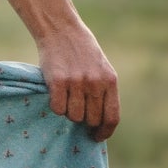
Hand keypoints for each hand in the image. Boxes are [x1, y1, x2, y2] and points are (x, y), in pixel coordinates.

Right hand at [35, 21, 119, 141]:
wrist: (62, 30)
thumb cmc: (82, 51)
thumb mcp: (101, 69)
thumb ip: (104, 91)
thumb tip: (100, 121)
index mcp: (110, 81)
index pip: (112, 118)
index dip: (104, 132)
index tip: (96, 137)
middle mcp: (95, 83)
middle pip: (91, 119)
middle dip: (84, 121)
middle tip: (77, 112)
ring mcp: (76, 82)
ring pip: (74, 116)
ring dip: (69, 113)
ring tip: (67, 99)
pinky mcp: (57, 82)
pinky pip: (57, 108)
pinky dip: (56, 107)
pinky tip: (56, 96)